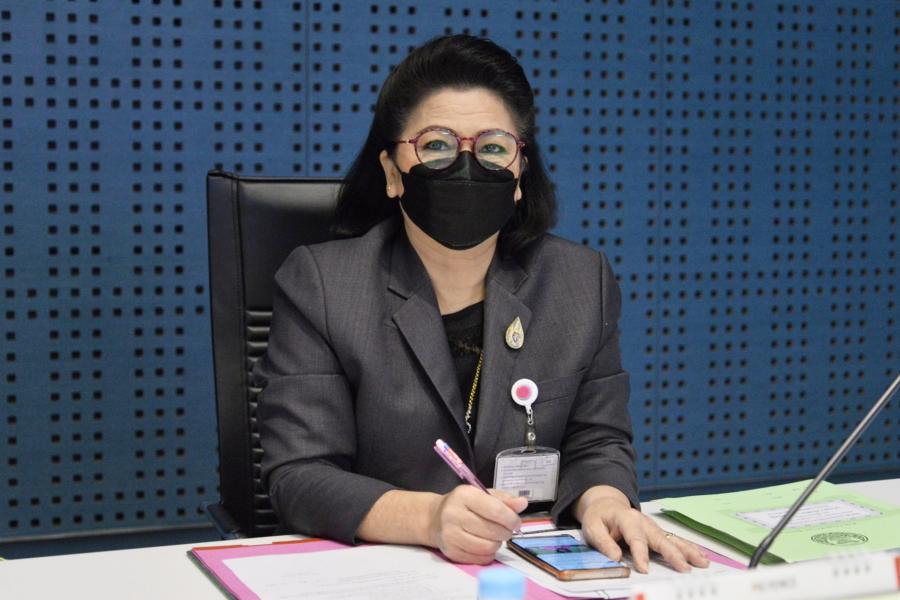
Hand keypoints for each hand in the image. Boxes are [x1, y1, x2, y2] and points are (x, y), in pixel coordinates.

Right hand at [427, 485, 527, 563]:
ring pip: (487, 547)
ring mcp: (450, 535)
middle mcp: (454, 514)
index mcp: (464, 495)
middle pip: (493, 531)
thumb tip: (522, 503)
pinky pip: (480, 558)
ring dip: (497, 543)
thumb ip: (504, 499)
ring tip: (495, 536)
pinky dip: (488, 554)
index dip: (511, 519)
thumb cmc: (463, 505)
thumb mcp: (482, 495)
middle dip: (506, 532)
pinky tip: (485, 544)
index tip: (516, 522)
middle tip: (506, 530)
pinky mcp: (450, 551)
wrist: (434, 518)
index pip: (495, 510)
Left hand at [577, 486, 709, 573]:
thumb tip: (615, 557)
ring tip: (702, 562)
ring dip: (688, 551)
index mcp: (626, 519)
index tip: (644, 570)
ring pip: (672, 539)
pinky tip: (701, 556)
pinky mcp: (658, 533)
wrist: (605, 505)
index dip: (640, 554)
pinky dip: (689, 548)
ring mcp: (653, 527)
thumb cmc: (599, 518)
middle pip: (660, 539)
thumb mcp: (592, 528)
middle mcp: (644, 522)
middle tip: (684, 568)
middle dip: (673, 554)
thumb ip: (603, 542)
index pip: (635, 538)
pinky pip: (675, 541)